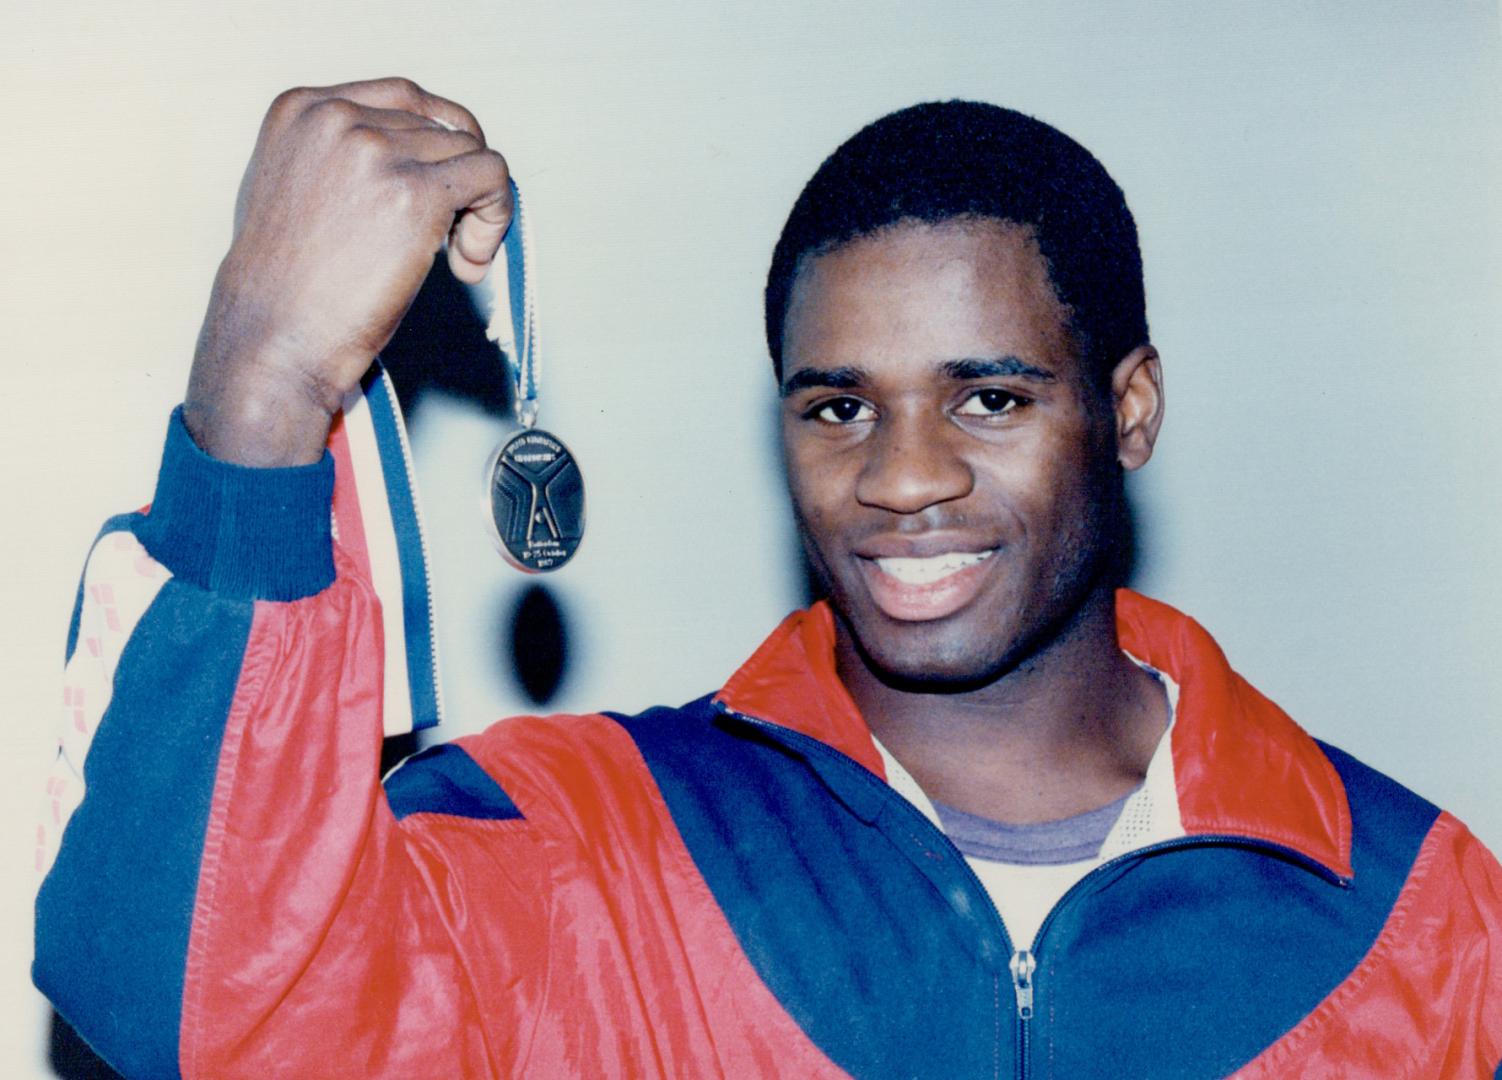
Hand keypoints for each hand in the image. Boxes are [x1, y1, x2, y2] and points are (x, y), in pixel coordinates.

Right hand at [184, 77, 511, 465]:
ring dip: (479, 208)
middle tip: (448, 241)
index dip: (436, 147)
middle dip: (456, 187)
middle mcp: (337, 117)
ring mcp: (375, 151)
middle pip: (443, 129)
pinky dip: (497, 218)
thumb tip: (415, 159)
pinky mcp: (414, 192)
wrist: (275, 338)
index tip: (438, 193)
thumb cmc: (286, 286)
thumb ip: (341, 157)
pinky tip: (468, 262)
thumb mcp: (293, 189)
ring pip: (472, 153)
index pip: (405, 99)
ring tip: (456, 259)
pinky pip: (492, 177)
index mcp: (303, 108)